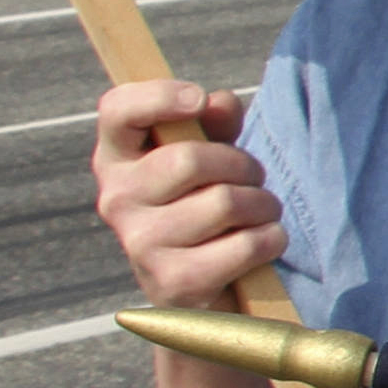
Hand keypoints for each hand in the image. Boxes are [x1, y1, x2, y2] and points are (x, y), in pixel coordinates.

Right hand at [93, 79, 286, 305]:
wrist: (201, 291)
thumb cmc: (203, 206)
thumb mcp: (209, 156)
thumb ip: (213, 122)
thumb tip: (219, 103)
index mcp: (117, 159)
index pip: (116, 111)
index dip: (158, 97)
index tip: (198, 99)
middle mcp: (117, 200)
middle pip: (189, 160)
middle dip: (242, 165)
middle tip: (251, 179)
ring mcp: (140, 244)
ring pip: (225, 202)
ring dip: (263, 204)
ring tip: (258, 213)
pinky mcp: (174, 282)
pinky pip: (246, 244)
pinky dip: (271, 239)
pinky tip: (262, 243)